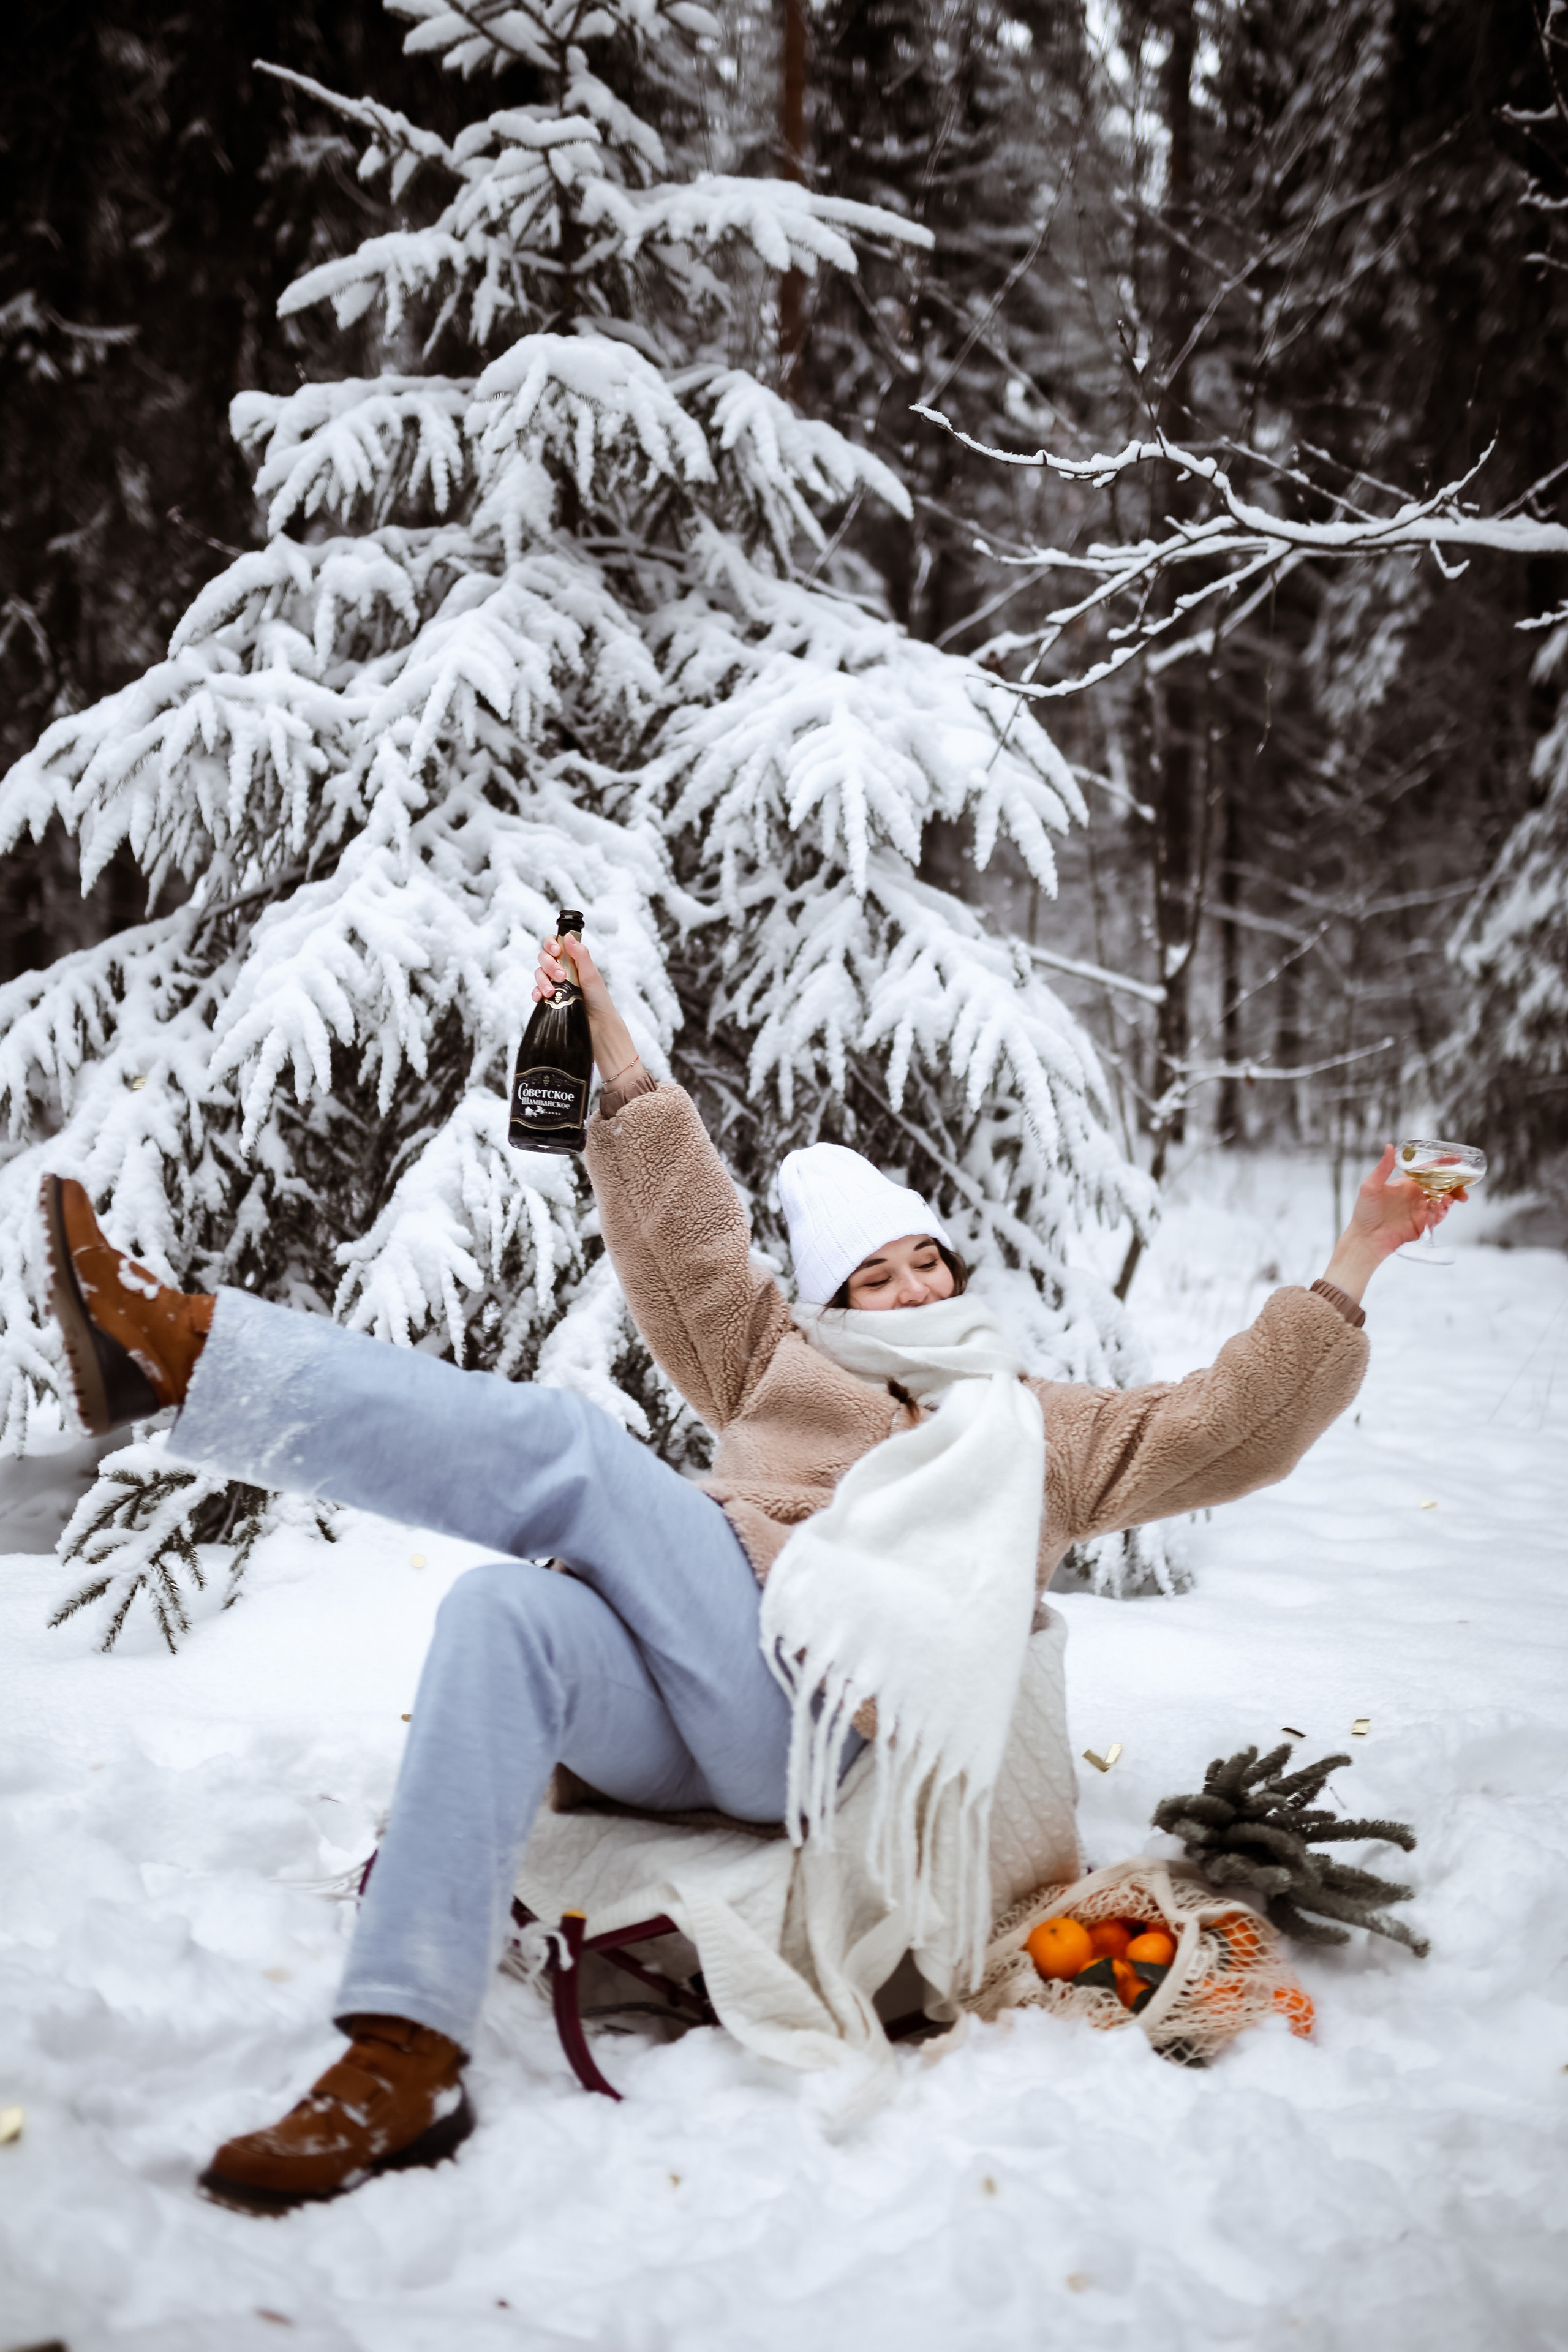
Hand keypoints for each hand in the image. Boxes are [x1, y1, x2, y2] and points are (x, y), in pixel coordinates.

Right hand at [532, 932, 639, 1083]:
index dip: (551, 944)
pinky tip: (541, 998)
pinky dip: (536, 993)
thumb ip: (580, 955)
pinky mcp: (550, 999)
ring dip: (542, 980)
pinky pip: (536, 992)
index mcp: (572, 961)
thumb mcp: (591, 975)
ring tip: (552, 992)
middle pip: (543, 958)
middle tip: (561, 977)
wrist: (598, 1025)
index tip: (557, 951)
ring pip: (538, 974)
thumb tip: (568, 936)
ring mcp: (555, 985)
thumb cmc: (599, 999)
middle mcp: (562, 970)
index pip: (555, 944)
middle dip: (549, 965)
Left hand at [1320, 1143, 1467, 1303]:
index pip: (1428, 1171)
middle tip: (1462, 1185)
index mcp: (1407, 1184)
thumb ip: (1383, 1168)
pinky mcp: (1422, 1225)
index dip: (1442, 1165)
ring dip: (1449, 1198)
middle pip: (1441, 1186)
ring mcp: (1420, 1210)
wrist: (1366, 1239)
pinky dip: (1442, 1212)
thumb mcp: (1371, 1187)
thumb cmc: (1365, 1212)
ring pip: (1442, 1201)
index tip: (1456, 1160)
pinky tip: (1440, 1209)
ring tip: (1448, 1199)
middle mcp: (1416, 1196)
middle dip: (1454, 1184)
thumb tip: (1389, 1146)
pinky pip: (1437, 1217)